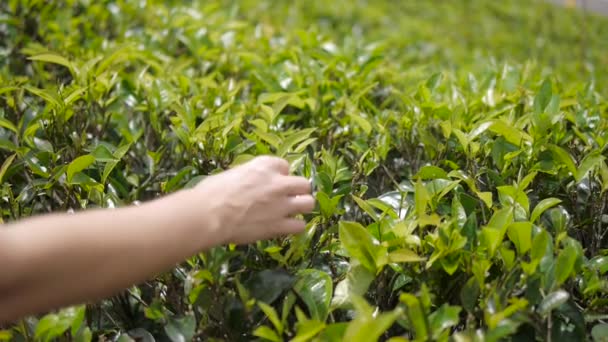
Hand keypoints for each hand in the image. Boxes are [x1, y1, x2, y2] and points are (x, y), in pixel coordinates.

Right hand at [186, 156, 314, 244]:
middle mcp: (278, 183)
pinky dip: (294, 227)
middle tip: (288, 198)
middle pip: (304, 184)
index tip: (273, 182)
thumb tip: (247, 184)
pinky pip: (299, 226)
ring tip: (290, 213)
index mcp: (264, 166)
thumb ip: (248, 177)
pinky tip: (285, 228)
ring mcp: (281, 205)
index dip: (280, 175)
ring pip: (308, 203)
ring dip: (301, 208)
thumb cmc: (210, 193)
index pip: (284, 165)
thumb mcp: (232, 174)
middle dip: (298, 191)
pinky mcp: (279, 225)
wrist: (208, 215)